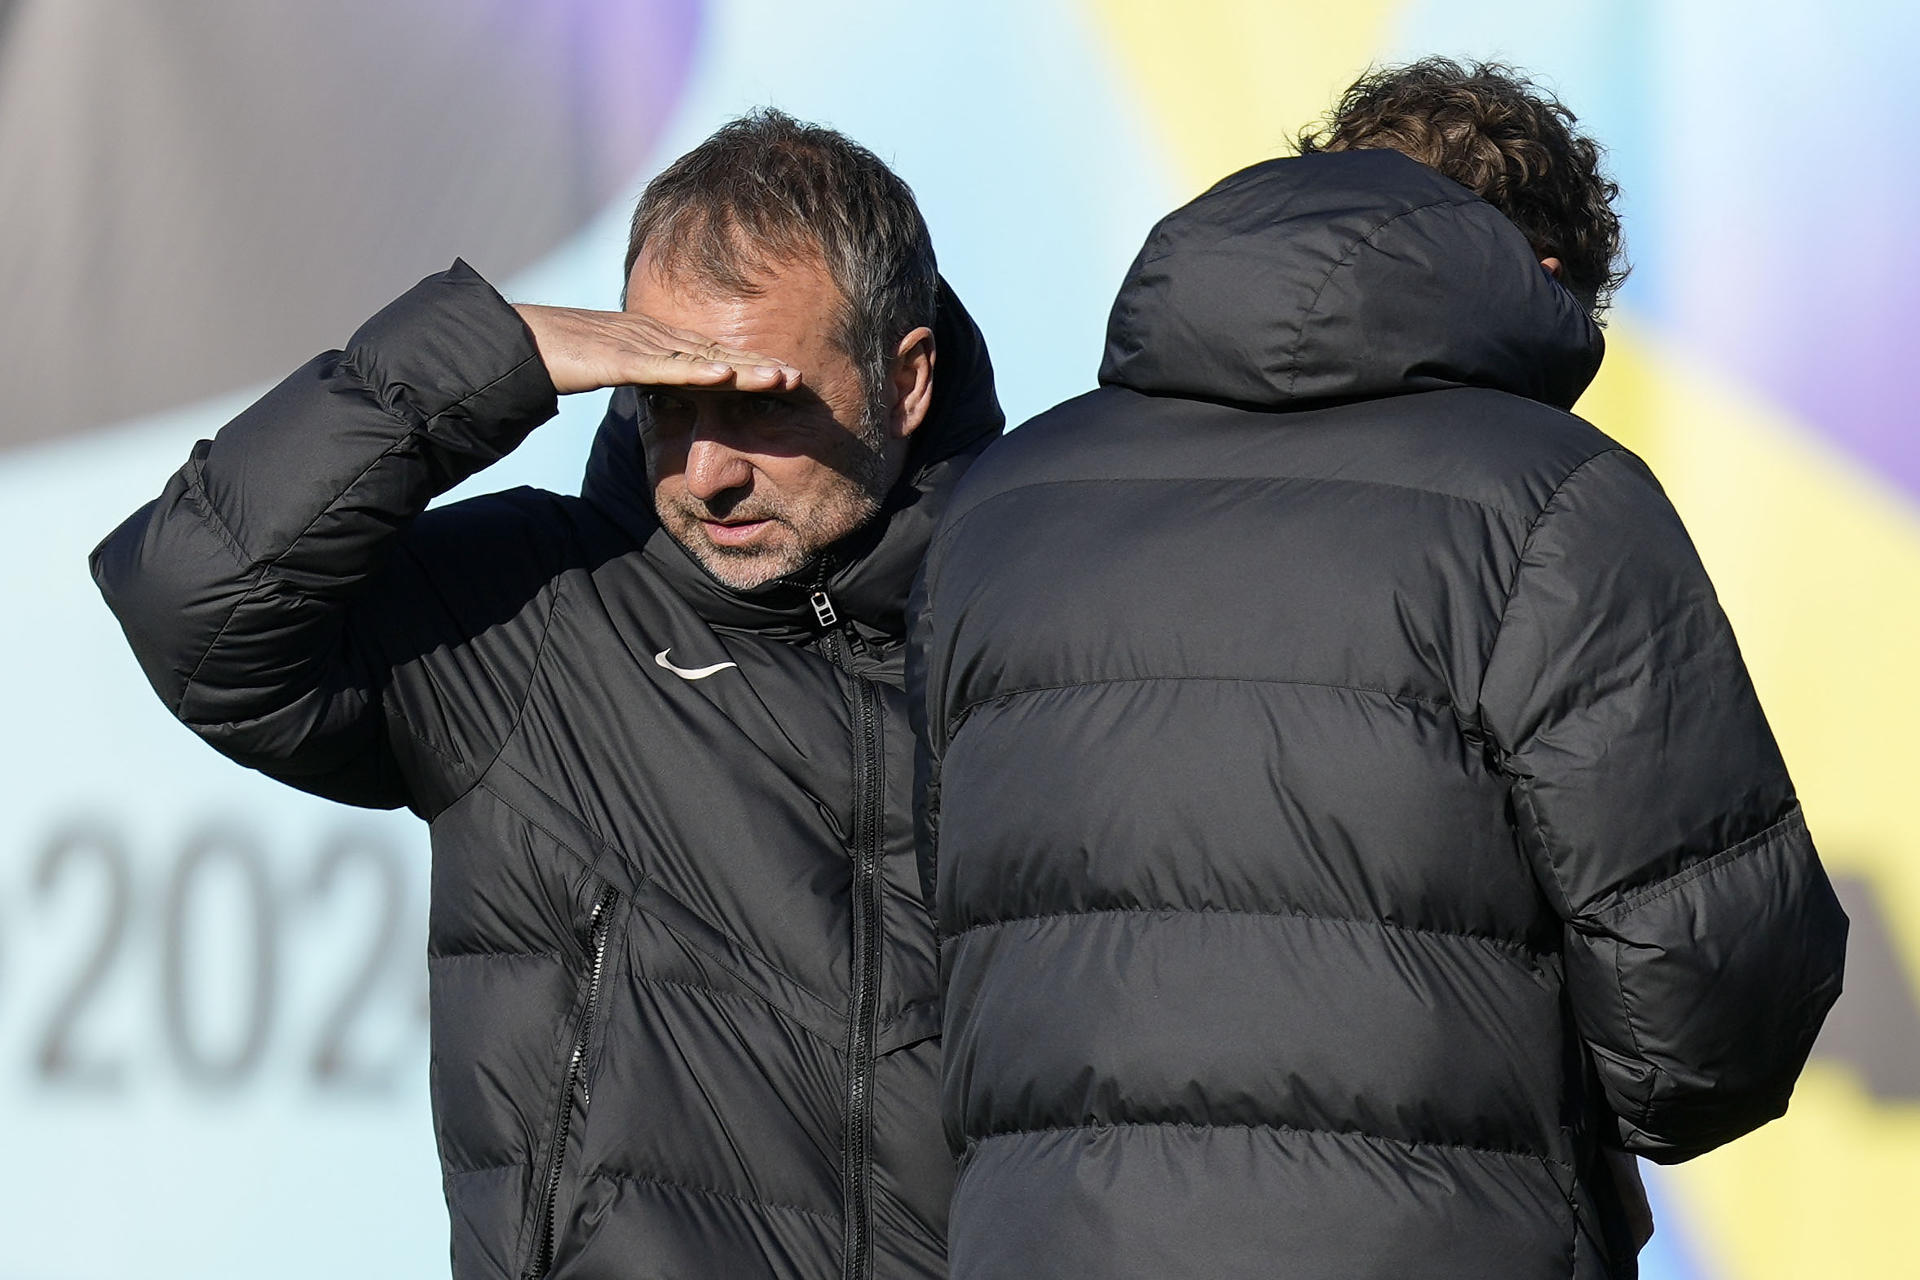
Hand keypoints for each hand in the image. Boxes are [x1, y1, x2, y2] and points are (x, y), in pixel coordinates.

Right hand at [513, 304, 800, 394]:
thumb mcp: (612, 367)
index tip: (787, 377)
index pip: (713, 353)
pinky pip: (663, 366)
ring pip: (700, 358)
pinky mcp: (617, 357)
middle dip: (760, 365)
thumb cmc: (558, 356)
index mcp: (655, 339)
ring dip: (743, 368)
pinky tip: (724, 376)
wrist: (511, 342)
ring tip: (781, 378)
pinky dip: (695, 372)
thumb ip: (642, 375)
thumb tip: (667, 396)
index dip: (751, 364)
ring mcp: (638, 343)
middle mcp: (654, 335)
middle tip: (801, 378)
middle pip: (717, 352)